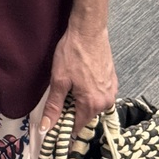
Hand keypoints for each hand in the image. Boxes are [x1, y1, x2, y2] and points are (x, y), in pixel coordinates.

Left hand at [38, 0, 116, 136]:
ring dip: (82, 100)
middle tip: (60, 97)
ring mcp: (112, 90)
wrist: (89, 30)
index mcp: (93, 104)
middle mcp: (106, 101)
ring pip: (93, 104)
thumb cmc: (72, 53)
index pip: (77, 127)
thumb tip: (46, 128)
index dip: (64, 127)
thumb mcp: (59, 80)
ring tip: (70, 85)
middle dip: (73, 111)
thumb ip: (54, 106)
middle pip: (86, 115)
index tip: (54, 125)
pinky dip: (90, 91)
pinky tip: (81, 78)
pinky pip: (100, 93)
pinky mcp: (113, 80)